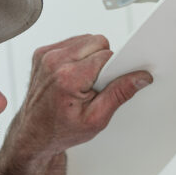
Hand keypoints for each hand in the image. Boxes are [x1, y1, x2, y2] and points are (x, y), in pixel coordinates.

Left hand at [5, 34, 151, 158]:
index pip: (107, 55)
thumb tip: (141, 76)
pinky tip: (74, 75)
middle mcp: (54, 61)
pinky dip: (78, 56)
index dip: (114, 70)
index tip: (110, 83)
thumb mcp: (97, 119)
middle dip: (103, 61)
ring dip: (90, 57)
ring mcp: (45, 55)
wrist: (34, 134)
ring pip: (85, 39)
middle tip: (95, 85)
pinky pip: (72, 43)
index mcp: (68, 77)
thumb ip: (120, 93)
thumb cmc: (62, 130)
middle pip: (97, 42)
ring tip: (84, 81)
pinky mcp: (41, 53)